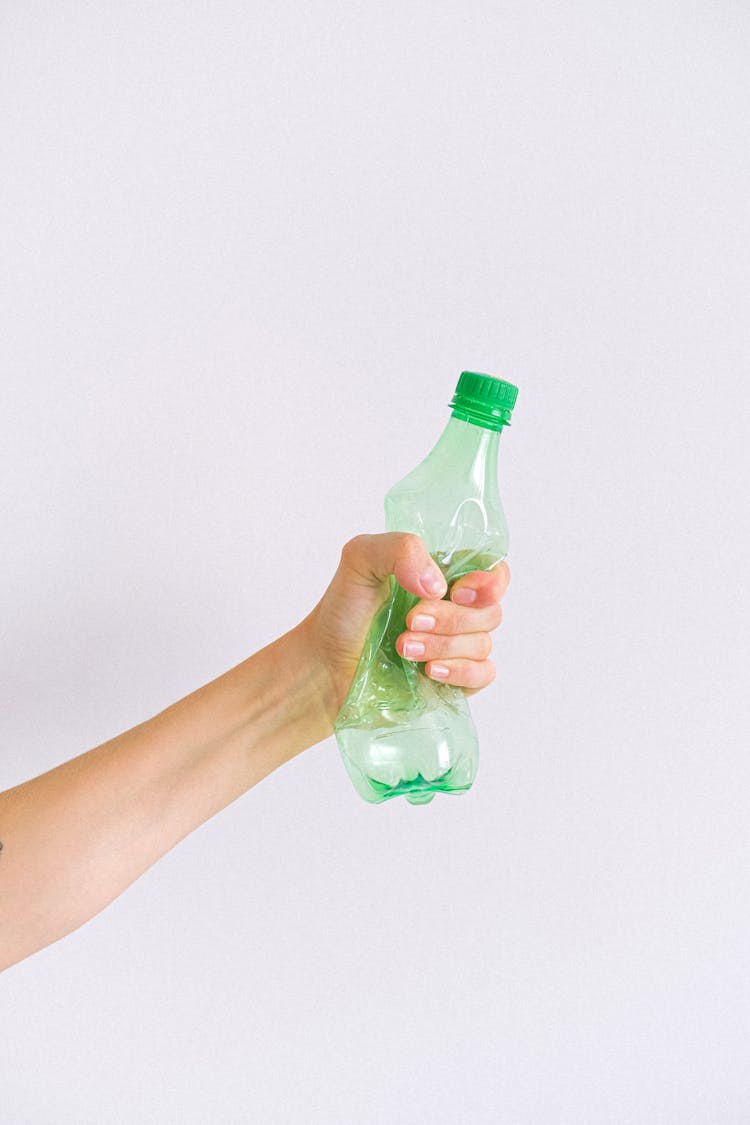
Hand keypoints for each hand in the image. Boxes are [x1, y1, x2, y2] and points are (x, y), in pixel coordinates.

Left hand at [305, 532, 509, 723]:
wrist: (324, 665)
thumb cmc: (343, 611)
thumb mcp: (360, 559)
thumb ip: (400, 549)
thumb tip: (439, 585)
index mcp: (444, 574)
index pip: (493, 571)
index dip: (489, 581)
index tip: (458, 591)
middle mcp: (457, 609)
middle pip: (490, 610)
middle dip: (451, 618)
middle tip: (410, 621)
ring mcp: (457, 646)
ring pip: (483, 643)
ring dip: (443, 645)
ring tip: (403, 648)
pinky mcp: (455, 680)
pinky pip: (482, 674)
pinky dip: (459, 672)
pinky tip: (428, 671)